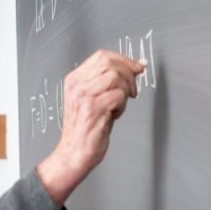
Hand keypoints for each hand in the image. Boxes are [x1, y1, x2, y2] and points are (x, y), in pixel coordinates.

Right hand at [36, 50, 144, 205]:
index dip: (124, 59)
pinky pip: (118, 95)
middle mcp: (77, 85)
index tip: (137, 67)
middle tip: (133, 88)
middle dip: (128, 73)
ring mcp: (84, 96)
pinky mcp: (93, 109)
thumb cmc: (85, 128)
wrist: (74, 153)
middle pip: (109, 62)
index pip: (102, 56)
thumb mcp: (91, 98)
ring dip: (125, 91)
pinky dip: (122, 106)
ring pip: (115, 77)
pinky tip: (114, 115)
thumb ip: (106, 82)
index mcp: (75, 79)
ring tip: (119, 105)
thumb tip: (134, 67)